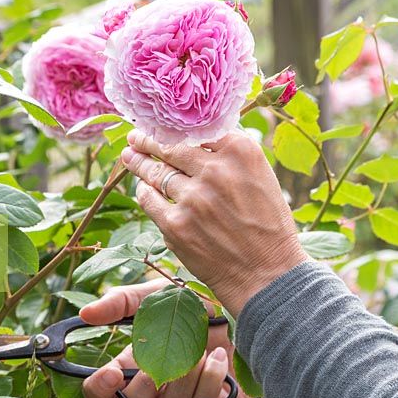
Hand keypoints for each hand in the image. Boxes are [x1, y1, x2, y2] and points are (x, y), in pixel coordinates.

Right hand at [80, 279, 252, 397]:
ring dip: (186, 374)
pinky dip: (211, 380)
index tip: (113, 372)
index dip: (99, 389)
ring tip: (203, 347)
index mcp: (135, 364)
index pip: (102, 391)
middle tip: (155, 369)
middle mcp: (156, 389)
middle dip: (141, 392)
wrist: (249, 306)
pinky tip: (220, 357)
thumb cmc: (198, 302)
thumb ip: (122, 302)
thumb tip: (86, 314)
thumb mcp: (158, 294)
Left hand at [120, 129, 306, 315]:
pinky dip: (143, 191)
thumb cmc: (268, 226)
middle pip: (171, 146)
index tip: (162, 124)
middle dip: (149, 139)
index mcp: (241, 152)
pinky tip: (142, 188)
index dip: (175, 126)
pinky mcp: (175, 225)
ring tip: (129, 155)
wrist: (267, 274)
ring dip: (139, 162)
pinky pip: (148, 199)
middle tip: (136, 135)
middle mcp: (215, 170)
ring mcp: (193, 198)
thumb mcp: (261, 177)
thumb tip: (197, 135)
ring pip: (156, 172)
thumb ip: (230, 154)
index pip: (197, 128)